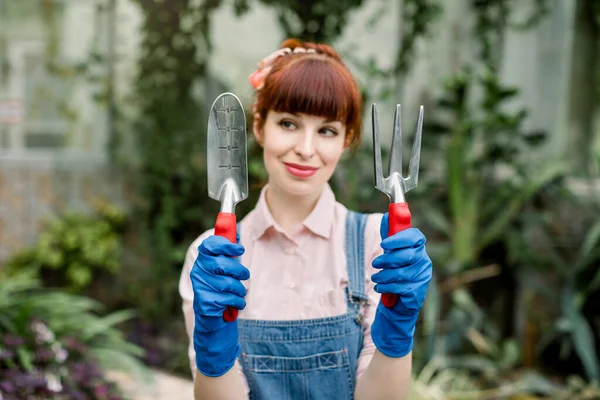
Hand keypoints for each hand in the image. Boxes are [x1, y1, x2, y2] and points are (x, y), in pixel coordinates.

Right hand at [190, 234, 249, 376]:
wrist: (213, 319)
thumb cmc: (222, 288)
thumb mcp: (226, 268)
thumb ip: (229, 252)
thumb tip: (237, 232)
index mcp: (203, 259)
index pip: (210, 245)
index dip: (226, 245)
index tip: (240, 249)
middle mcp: (198, 271)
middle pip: (222, 264)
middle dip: (239, 270)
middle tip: (245, 275)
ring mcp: (200, 287)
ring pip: (227, 283)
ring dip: (240, 289)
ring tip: (239, 292)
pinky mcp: (205, 303)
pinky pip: (228, 298)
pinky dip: (237, 302)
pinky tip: (236, 304)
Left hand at [370, 213, 432, 357]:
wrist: (397, 307)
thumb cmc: (394, 276)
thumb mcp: (390, 255)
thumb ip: (390, 237)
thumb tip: (386, 216)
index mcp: (419, 250)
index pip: (416, 237)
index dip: (399, 239)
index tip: (384, 244)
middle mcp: (424, 262)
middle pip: (406, 255)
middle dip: (386, 259)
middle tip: (375, 264)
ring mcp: (423, 278)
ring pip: (400, 272)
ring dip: (383, 276)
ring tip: (376, 278)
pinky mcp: (417, 293)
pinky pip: (399, 287)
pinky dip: (386, 287)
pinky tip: (380, 288)